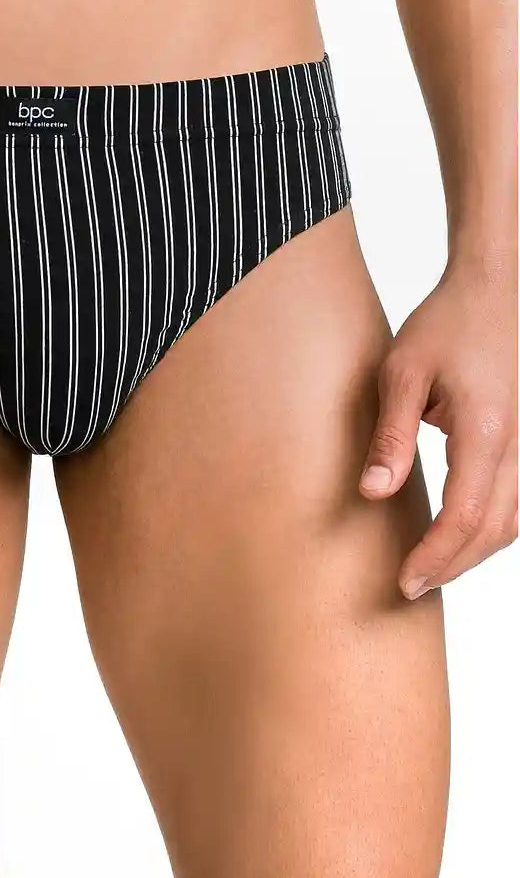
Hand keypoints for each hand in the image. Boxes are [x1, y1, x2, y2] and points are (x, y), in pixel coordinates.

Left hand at [359, 266, 516, 599]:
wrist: (490, 291)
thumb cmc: (443, 325)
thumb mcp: (401, 373)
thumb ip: (390, 436)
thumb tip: (372, 493)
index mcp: (486, 432)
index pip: (465, 515)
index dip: (436, 555)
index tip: (405, 581)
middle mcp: (516, 445)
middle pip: (494, 529)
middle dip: (453, 564)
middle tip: (410, 587)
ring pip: (511, 521)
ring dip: (473, 552)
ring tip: (430, 569)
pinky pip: (514, 501)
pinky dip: (488, 529)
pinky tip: (458, 536)